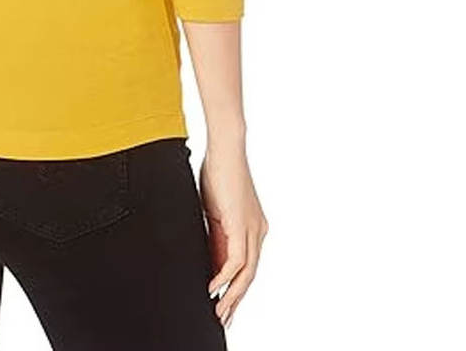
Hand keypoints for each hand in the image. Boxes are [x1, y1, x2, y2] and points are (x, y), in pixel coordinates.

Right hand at [200, 141, 267, 327]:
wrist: (226, 148)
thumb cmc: (219, 170)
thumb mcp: (214, 209)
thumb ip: (215, 233)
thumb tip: (207, 255)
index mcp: (252, 226)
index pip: (245, 265)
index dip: (234, 286)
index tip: (221, 302)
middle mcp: (258, 231)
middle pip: (249, 275)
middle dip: (236, 299)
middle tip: (224, 318)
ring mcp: (253, 229)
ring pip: (247, 274)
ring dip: (232, 295)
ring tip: (219, 311)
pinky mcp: (243, 225)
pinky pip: (237, 261)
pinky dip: (225, 277)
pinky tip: (213, 287)